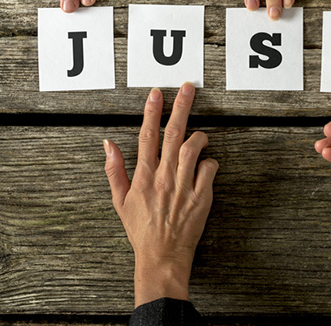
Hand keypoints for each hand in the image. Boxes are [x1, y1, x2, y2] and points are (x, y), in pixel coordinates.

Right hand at [103, 83, 218, 306]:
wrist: (162, 255)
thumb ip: (114, 170)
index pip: (147, 136)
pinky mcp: (202, 196)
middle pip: (173, 134)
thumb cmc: (141, 229)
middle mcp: (164, 177)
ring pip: (194, 148)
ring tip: (200, 135)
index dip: (152, 112)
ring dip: (199, 137)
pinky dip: (210, 162)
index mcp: (143, 176)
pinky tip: (206, 163)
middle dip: (181, 107)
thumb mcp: (120, 201)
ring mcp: (184, 186)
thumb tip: (107, 144)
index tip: (157, 93)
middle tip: (188, 88)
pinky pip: (210, 169)